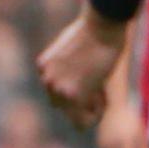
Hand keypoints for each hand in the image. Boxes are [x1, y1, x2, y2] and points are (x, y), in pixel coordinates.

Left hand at [38, 7, 129, 130]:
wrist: (101, 26)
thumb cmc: (94, 31)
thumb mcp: (72, 47)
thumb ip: (69, 66)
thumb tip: (78, 79)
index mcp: (44, 67)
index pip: (56, 89)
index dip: (75, 86)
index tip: (89, 78)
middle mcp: (47, 79)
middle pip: (61, 105)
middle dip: (81, 100)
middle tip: (99, 87)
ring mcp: (59, 89)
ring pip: (73, 116)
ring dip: (90, 109)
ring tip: (102, 92)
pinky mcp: (74, 96)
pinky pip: (84, 121)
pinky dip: (97, 113)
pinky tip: (104, 96)